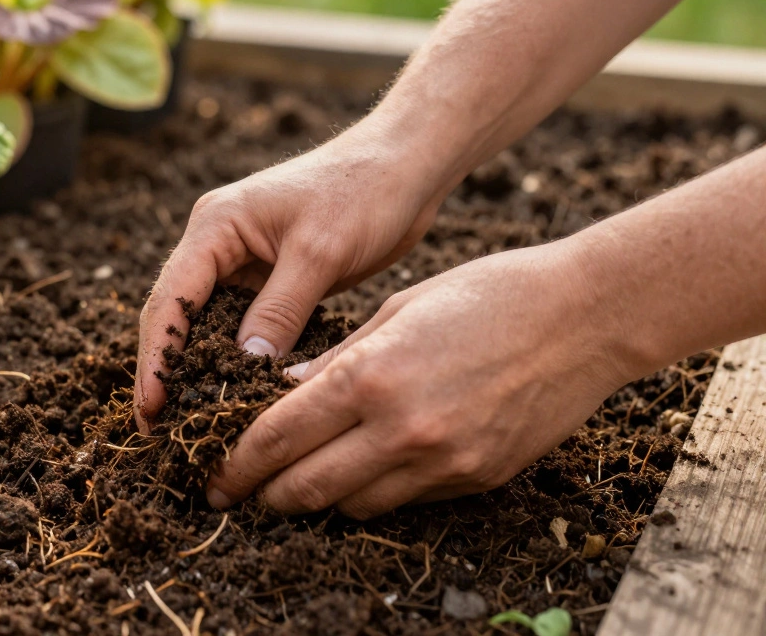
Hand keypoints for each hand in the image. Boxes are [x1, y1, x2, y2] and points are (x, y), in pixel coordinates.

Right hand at [134, 117, 450, 433]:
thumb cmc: (364, 191)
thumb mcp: (320, 253)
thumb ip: (279, 310)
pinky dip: (232, 359)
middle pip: (173, 316)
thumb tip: (244, 367)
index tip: (151, 410)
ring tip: (189, 424)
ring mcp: (240, 261)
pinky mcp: (268, 279)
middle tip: (159, 431)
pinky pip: (237, 325)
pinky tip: (234, 395)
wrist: (405, 164)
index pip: (169, 300)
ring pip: (203, 324)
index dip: (155, 359)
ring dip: (194, 369)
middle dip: (163, 371)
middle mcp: (216, 243)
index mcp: (214, 225)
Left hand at [204, 243, 636, 517]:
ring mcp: (442, 460)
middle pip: (305, 486)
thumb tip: (283, 393)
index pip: (277, 437)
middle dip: (263, 494)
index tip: (215, 476)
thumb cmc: (487, 294)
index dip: (237, 463)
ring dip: (316, 498)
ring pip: (352, 505)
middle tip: (239, 493)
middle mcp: (401, 428)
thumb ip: (334, 361)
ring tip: (294, 485)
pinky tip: (360, 473)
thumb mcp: (395, 311)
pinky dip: (371, 494)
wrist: (585, 316)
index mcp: (369, 375)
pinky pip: (403, 501)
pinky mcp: (476, 477)